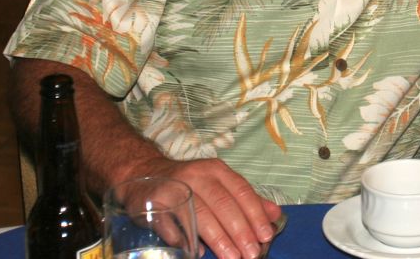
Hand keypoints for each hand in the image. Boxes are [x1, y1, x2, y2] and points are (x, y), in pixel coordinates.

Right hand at [125, 154, 282, 258]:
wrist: (144, 173)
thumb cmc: (190, 183)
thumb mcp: (219, 184)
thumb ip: (246, 199)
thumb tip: (275, 215)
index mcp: (216, 170)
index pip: (241, 191)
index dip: (255, 213)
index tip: (266, 235)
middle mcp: (197, 176)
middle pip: (223, 204)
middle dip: (240, 230)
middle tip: (252, 253)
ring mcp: (175, 189)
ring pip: (200, 216)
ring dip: (218, 239)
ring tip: (232, 257)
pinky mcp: (154, 205)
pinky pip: (172, 225)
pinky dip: (186, 241)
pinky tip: (198, 253)